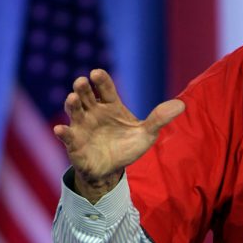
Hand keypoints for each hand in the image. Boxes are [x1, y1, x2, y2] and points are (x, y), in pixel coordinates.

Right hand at [53, 69, 184, 202]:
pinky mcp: (75, 144)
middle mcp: (94, 112)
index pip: (104, 88)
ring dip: (72, 104)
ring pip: (74, 111)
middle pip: (86, 95)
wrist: (113, 170)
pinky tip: (61, 129)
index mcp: (110, 105)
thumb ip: (159, 118)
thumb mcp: (147, 133)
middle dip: (83, 87)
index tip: (96, 73)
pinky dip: (63, 133)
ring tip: (72, 98)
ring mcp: (82, 127)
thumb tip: (182, 105)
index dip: (100, 80)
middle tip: (82, 81)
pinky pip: (68, 137)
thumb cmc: (128, 146)